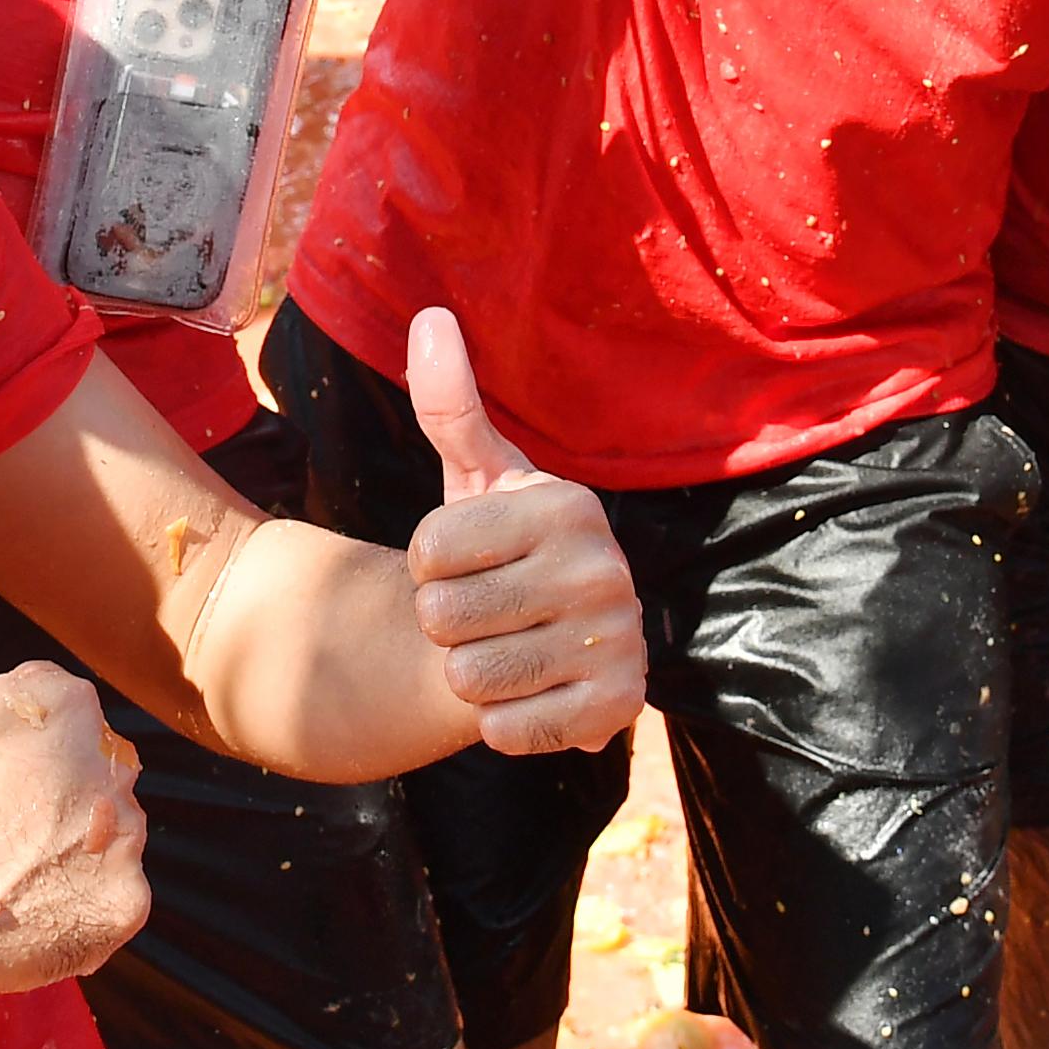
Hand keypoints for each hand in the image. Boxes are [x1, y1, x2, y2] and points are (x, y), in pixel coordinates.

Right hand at [0, 464, 150, 1028]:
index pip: (53, 710)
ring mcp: (122, 844)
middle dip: (44, 787)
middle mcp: (109, 765)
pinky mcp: (125, 911)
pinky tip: (21, 906)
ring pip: (108, 826)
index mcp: (61, 700)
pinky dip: (81, 903)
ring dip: (67, 843)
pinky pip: (118, 894)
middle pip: (89, 765)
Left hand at [399, 310, 641, 757]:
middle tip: (482, 611)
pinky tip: (528, 694)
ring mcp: (618, 640)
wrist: (556, 635)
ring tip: (502, 649)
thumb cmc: (502, 547)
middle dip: (444, 625)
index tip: (465, 560)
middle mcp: (604, 568)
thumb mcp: (476, 476)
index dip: (428, 564)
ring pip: (470, 679)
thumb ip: (448, 404)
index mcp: (565, 505)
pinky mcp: (620, 707)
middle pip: (444, 619)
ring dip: (468, 675)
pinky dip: (501, 723)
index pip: (430, 551)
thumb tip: (430, 318)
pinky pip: (508, 730)